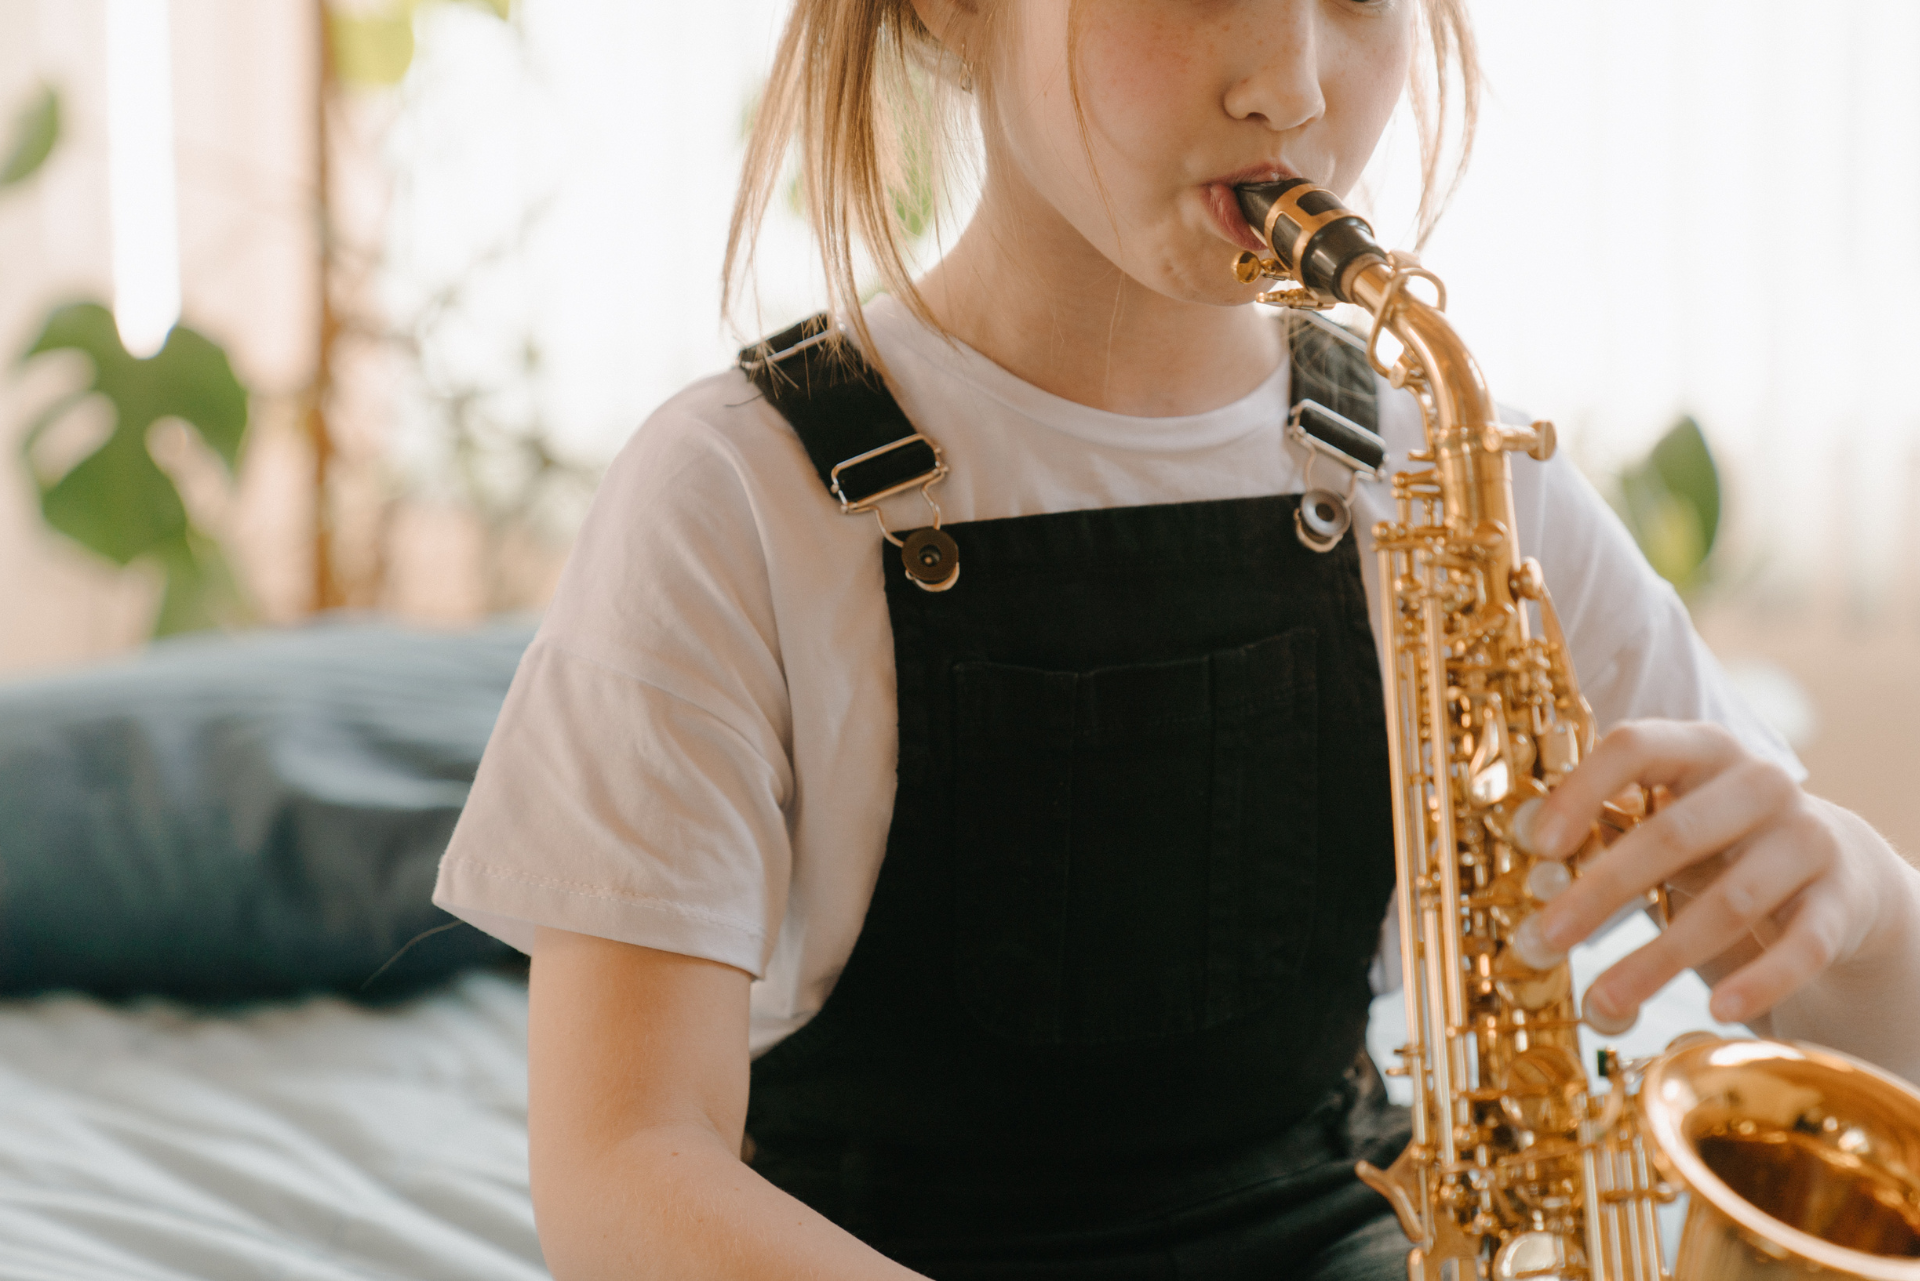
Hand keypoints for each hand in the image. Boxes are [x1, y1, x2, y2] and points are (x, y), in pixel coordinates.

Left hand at [1509, 720, 1885, 1033]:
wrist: (1841, 871)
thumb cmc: (1719, 842)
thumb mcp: (1666, 820)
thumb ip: (1606, 824)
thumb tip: (1525, 842)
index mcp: (1701, 749)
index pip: (1636, 745)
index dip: (1582, 791)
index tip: (1539, 847)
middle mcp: (1760, 783)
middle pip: (1673, 834)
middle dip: (1601, 892)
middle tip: (1543, 940)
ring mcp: (1807, 840)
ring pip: (1730, 901)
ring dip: (1660, 956)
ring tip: (1605, 999)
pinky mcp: (1842, 902)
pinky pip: (1803, 946)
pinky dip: (1760, 980)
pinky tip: (1718, 1009)